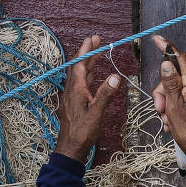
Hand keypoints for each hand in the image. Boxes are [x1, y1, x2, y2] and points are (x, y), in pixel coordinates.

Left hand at [55, 35, 122, 162]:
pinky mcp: (74, 103)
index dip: (86, 50)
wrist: (71, 148)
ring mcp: (72, 97)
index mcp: (75, 90)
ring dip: (87, 63)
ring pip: (79, 75)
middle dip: (87, 52)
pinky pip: (80, 83)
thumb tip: (114, 76)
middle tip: (96, 40)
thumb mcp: (97, 113)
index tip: (93, 39)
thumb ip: (105, 95)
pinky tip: (92, 75)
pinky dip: (87, 74)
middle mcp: (71, 90)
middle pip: (78, 66)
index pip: (79, 64)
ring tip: (97, 53)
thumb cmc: (82, 132)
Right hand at [152, 35, 185, 176]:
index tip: (157, 39)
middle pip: (175, 78)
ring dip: (168, 104)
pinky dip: (175, 109)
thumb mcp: (174, 105)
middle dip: (164, 92)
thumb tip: (166, 63)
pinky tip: (172, 123)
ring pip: (178, 91)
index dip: (167, 48)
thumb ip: (170, 82)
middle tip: (160, 108)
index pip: (179, 59)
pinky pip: (183, 100)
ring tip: (168, 120)